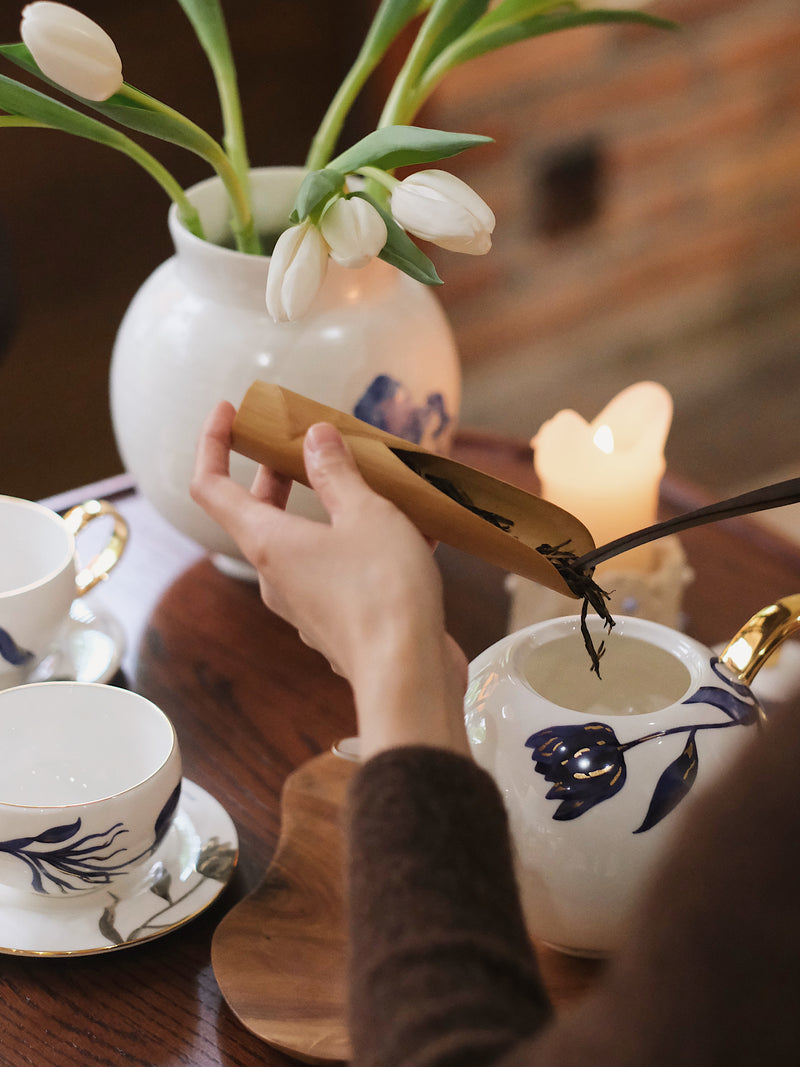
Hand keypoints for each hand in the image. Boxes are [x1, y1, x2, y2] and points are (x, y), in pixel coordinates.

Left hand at [191, 401, 468, 758]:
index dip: (213, 444)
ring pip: (308, 541)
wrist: (408, 675)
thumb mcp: (365, 514)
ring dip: (332, 507)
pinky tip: (415, 529)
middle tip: (310, 443)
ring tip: (375, 480)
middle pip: (261, 512)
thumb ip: (338, 473)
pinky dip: (364, 542)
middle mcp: (277, 575)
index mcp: (267, 542)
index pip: (212, 486)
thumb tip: (314, 439)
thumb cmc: (382, 590)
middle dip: (281, 472)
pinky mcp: (340, 622)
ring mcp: (307, 603)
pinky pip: (342, 569)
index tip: (228, 412)